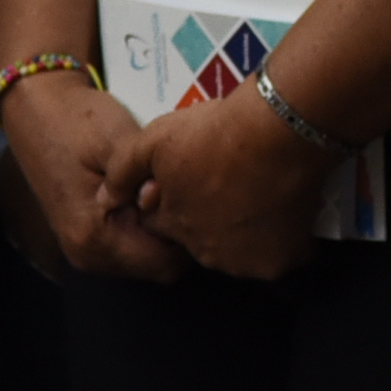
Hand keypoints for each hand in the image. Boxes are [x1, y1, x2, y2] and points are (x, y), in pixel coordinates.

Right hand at [0, 73, 185, 282]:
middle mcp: (87, 255)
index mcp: (94, 239)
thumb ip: (151, 181)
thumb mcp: (121, 144)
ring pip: (146, 257)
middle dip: (178, 232)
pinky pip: (131, 244)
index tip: (195, 195)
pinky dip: (147, 224)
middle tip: (185, 190)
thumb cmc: (78, 122)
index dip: (188, 231)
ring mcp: (84, 248)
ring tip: (165, 187)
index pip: (166, 263)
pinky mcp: (86, 235)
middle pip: (157, 265)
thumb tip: (186, 206)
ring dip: (163, 228)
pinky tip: (148, 191)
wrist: (36, 106)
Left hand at [105, 87, 335, 280]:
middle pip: (204, 239)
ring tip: (259, 192)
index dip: (180, 199)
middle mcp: (206, 254)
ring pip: (240, 250)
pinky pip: (278, 255)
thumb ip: (124, 171)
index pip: (167, 225)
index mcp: (175, 227)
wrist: (279, 128)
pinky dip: (281, 240)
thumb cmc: (215, 132)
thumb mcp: (154, 139)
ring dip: (245, 231)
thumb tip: (105, 200)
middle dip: (211, 218)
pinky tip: (285, 209)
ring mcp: (245, 262)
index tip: (198, 176)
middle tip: (230, 180)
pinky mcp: (280, 261)